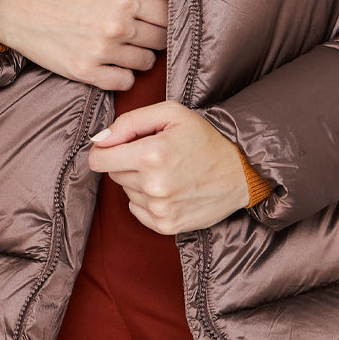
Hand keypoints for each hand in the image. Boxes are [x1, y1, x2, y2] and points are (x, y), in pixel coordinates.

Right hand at [0, 0, 168, 89]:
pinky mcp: (86, 73)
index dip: (166, 13)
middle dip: (157, 33)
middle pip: (161, 39)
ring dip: (141, 53)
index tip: (156, 13)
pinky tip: (114, 61)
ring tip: (126, 43)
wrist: (11, 8)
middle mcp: (116, 28)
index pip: (166, 14)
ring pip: (146, 62)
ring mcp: (101, 53)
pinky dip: (124, 74)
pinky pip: (124, 83)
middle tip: (143, 28)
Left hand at [88, 102, 249, 233]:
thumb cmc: (204, 138)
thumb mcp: (171, 114)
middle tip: (155, 154)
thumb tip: (99, 140)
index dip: (105, 150)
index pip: (98, 159)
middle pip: (112, 174)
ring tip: (167, 171)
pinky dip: (146, 199)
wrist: (240, 172)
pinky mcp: (166, 225)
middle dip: (127, 162)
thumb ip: (129, 122)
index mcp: (152, 154)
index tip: (118, 146)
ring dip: (139, 180)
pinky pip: (137, 210)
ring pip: (126, 191)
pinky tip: (169, 189)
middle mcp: (153, 185)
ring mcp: (160, 209)